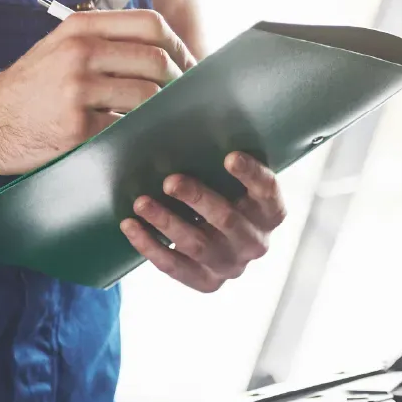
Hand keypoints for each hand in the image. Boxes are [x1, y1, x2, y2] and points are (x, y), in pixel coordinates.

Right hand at [0, 9, 195, 174]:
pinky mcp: (76, 127)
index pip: (150, 24)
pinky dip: (140, 134)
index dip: (179, 46)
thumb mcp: (62, 48)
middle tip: (186, 100)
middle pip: (155, 61)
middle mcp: (79, 52)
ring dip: (164, 112)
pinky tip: (142, 139)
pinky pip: (127, 128)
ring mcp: (77, 89)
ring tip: (166, 120)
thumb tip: (169, 55)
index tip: (190, 67)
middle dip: (180, 83)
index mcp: (80, 28)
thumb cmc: (31, 87)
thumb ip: (107, 43)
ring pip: (147, 97)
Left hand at [121, 152, 285, 291]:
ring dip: (167, 222)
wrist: (218, 238)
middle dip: (198, 199)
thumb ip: (220, 159)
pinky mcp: (206, 282)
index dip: (251, 175)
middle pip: (229, 221)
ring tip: (141, 202)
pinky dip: (150, 246)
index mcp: (271, 212)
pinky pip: (175, 267)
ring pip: (197, 245)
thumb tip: (185, 119)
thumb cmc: (221, 192)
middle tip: (170, 180)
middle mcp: (256, 243)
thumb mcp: (229, 178)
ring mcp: (231, 265)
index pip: (267, 192)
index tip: (229, 156)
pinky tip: (130, 226)